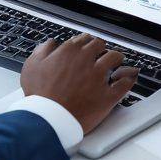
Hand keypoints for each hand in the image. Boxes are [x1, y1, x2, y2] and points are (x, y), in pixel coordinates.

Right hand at [20, 33, 137, 134]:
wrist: (48, 120)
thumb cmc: (39, 96)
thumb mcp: (32, 66)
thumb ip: (43, 49)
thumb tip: (51, 43)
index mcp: (70, 51)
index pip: (84, 39)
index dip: (86, 43)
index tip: (86, 48)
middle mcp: (87, 60)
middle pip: (100, 46)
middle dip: (100, 49)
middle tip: (100, 55)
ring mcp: (99, 77)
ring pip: (115, 58)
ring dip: (116, 58)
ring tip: (117, 62)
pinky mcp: (108, 95)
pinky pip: (124, 83)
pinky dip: (128, 79)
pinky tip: (128, 78)